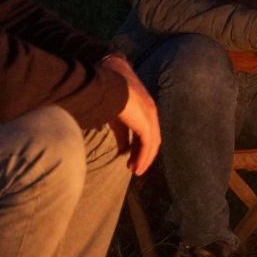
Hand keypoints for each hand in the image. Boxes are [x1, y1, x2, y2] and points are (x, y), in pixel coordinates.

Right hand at [104, 55, 161, 173]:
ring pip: (151, 143)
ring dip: (144, 158)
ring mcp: (149, 117)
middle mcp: (150, 109)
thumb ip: (120, 131)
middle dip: (143, 152)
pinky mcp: (146, 125)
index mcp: (143, 104)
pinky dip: (143, 158)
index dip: (139, 142)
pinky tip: (136, 167)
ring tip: (135, 170)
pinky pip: (147, 146)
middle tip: (134, 166)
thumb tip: (122, 148)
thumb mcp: (113, 114)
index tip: (129, 155)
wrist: (105, 86)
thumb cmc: (105, 93)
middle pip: (151, 136)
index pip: (146, 126)